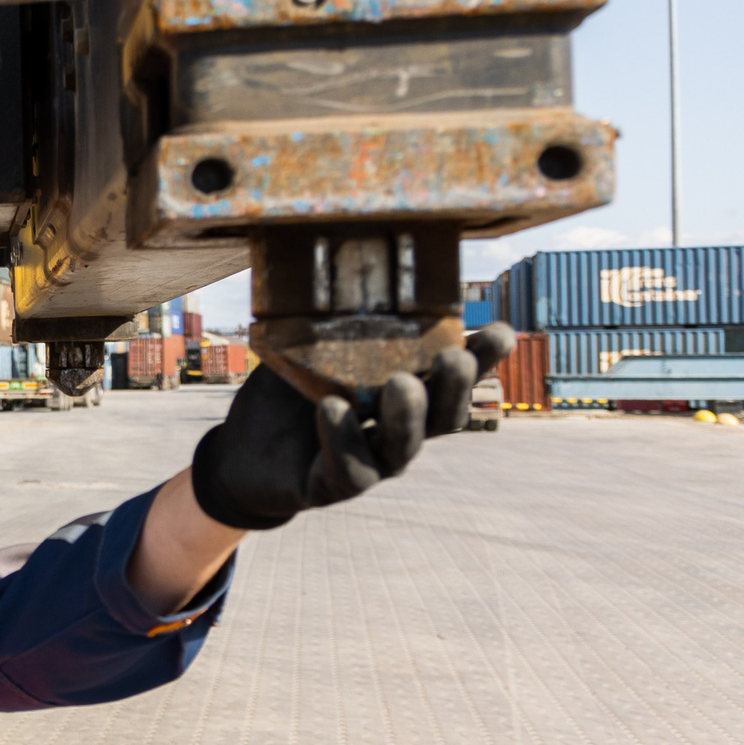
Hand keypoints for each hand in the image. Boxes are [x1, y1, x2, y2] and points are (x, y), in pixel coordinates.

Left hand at [189, 324, 512, 530]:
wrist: (241, 453)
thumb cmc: (285, 396)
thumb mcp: (304, 352)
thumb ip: (328, 323)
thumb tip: (338, 259)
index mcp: (401, 394)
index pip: (449, 377)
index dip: (480, 359)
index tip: (501, 331)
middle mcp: (397, 430)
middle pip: (443, 415)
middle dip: (454, 388)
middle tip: (454, 359)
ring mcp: (372, 462)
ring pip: (404, 446)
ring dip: (407, 416)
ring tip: (401, 384)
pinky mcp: (335, 485)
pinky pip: (350, 467)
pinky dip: (343, 437)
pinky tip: (331, 408)